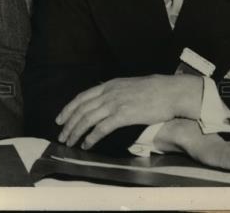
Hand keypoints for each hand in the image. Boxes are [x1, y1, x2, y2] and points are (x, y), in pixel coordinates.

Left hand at [56, 74, 200, 148]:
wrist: (170, 92)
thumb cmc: (154, 91)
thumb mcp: (128, 86)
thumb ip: (115, 93)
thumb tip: (107, 101)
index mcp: (108, 85)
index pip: (81, 97)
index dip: (68, 109)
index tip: (60, 119)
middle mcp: (108, 93)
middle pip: (81, 109)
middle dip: (68, 123)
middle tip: (61, 136)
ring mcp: (115, 103)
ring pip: (87, 119)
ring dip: (76, 132)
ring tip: (69, 142)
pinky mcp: (123, 115)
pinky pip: (101, 128)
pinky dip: (91, 137)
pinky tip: (87, 145)